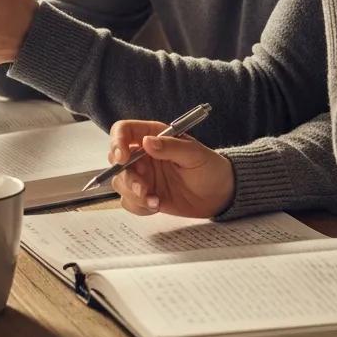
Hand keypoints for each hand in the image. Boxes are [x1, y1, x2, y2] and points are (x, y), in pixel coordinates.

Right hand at [107, 120, 233, 218]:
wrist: (219, 194)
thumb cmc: (209, 167)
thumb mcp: (194, 154)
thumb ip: (171, 147)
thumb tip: (146, 142)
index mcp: (152, 135)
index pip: (124, 130)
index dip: (117, 141)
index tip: (122, 158)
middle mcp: (143, 154)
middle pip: (116, 160)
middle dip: (126, 176)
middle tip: (142, 188)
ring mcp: (143, 176)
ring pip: (120, 183)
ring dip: (132, 194)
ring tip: (155, 201)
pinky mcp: (145, 195)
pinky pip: (129, 201)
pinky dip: (139, 206)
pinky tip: (157, 205)